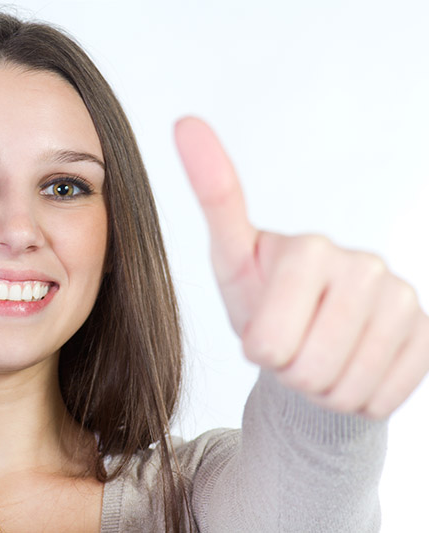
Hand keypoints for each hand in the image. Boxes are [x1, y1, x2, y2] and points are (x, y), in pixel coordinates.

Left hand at [174, 117, 428, 418]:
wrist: (312, 343)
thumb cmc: (263, 301)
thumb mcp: (230, 259)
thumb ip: (214, 198)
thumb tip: (184, 119)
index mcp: (307, 249)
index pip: (269, 340)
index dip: (260, 350)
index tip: (262, 337)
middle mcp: (362, 266)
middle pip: (304, 368)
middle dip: (288, 370)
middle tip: (289, 347)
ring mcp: (401, 299)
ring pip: (343, 387)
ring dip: (320, 386)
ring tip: (315, 355)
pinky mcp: (427, 334)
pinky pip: (380, 397)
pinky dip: (355, 397)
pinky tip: (350, 366)